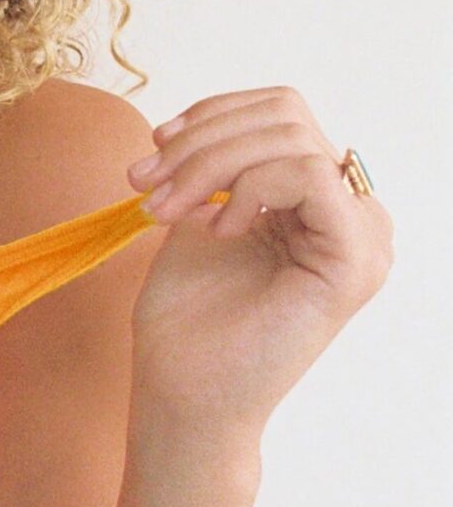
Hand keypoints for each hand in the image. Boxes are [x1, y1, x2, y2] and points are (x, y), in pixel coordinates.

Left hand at [124, 86, 392, 436]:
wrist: (184, 394)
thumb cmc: (188, 320)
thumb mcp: (197, 215)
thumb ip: (218, 165)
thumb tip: (203, 119)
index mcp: (317, 201)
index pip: (281, 112)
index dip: (213, 114)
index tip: (155, 144)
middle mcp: (351, 214)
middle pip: (285, 116)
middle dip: (201, 141)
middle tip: (144, 183)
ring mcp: (363, 237)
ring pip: (292, 138)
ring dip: (208, 163)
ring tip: (164, 208)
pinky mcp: (356, 260)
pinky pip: (310, 176)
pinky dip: (250, 187)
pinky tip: (217, 226)